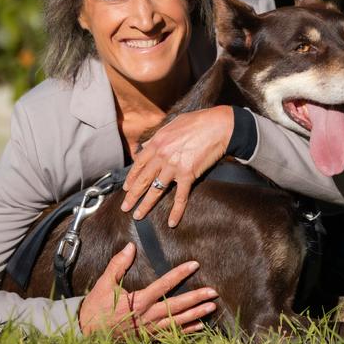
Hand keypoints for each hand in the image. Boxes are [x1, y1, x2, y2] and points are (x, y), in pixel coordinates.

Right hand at [78, 242, 217, 335]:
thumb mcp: (104, 284)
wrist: (86, 334)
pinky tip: (199, 326)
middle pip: (176, 306)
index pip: (164, 284)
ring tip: (212, 307)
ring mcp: (149, 329)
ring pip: (177, 322)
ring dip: (196, 314)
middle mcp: (147, 316)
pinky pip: (171, 334)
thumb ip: (118, 265)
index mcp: (138, 301)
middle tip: (213, 292)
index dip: (180, 273)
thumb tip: (130, 246)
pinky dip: (186, 330)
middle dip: (196, 298)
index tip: (194, 265)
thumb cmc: (95, 308)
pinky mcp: (148, 337)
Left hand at [121, 105, 233, 225]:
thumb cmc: (198, 122)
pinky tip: (172, 222)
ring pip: (156, 190)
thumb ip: (158, 136)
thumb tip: (146, 145)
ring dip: (146, 205)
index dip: (131, 178)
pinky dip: (176, 211)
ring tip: (139, 216)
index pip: (139, 164)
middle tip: (125, 207)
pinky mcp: (188, 175)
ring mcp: (174, 166)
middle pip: (143, 179)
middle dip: (132, 195)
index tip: (126, 188)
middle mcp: (162, 156)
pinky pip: (180, 197)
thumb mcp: (173, 124)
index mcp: (157, 143)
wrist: (218, 126)